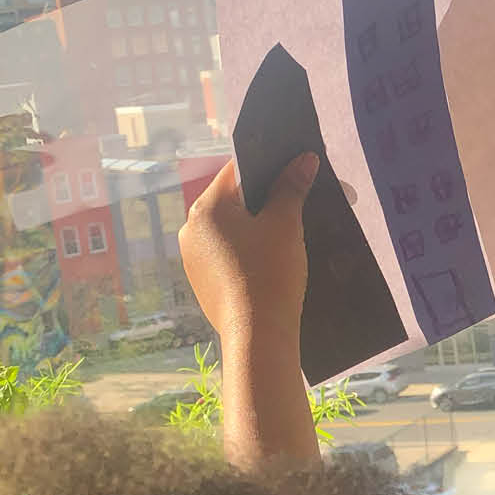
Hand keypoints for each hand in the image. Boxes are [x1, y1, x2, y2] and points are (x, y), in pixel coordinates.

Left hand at [180, 152, 319, 359]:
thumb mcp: (285, 224)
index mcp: (205, 208)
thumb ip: (291, 187)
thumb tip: (304, 159)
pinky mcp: (202, 281)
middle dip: (267, 198)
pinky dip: (248, 249)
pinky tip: (273, 257)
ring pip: (231, 228)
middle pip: (233, 200)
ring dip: (258, 224)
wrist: (258, 335)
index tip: (293, 167)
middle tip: (300, 199)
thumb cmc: (270, 273)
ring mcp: (194, 257)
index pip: (236, 171)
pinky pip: (227, 253)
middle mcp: (191, 229)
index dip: (267, 165)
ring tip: (291, 228)